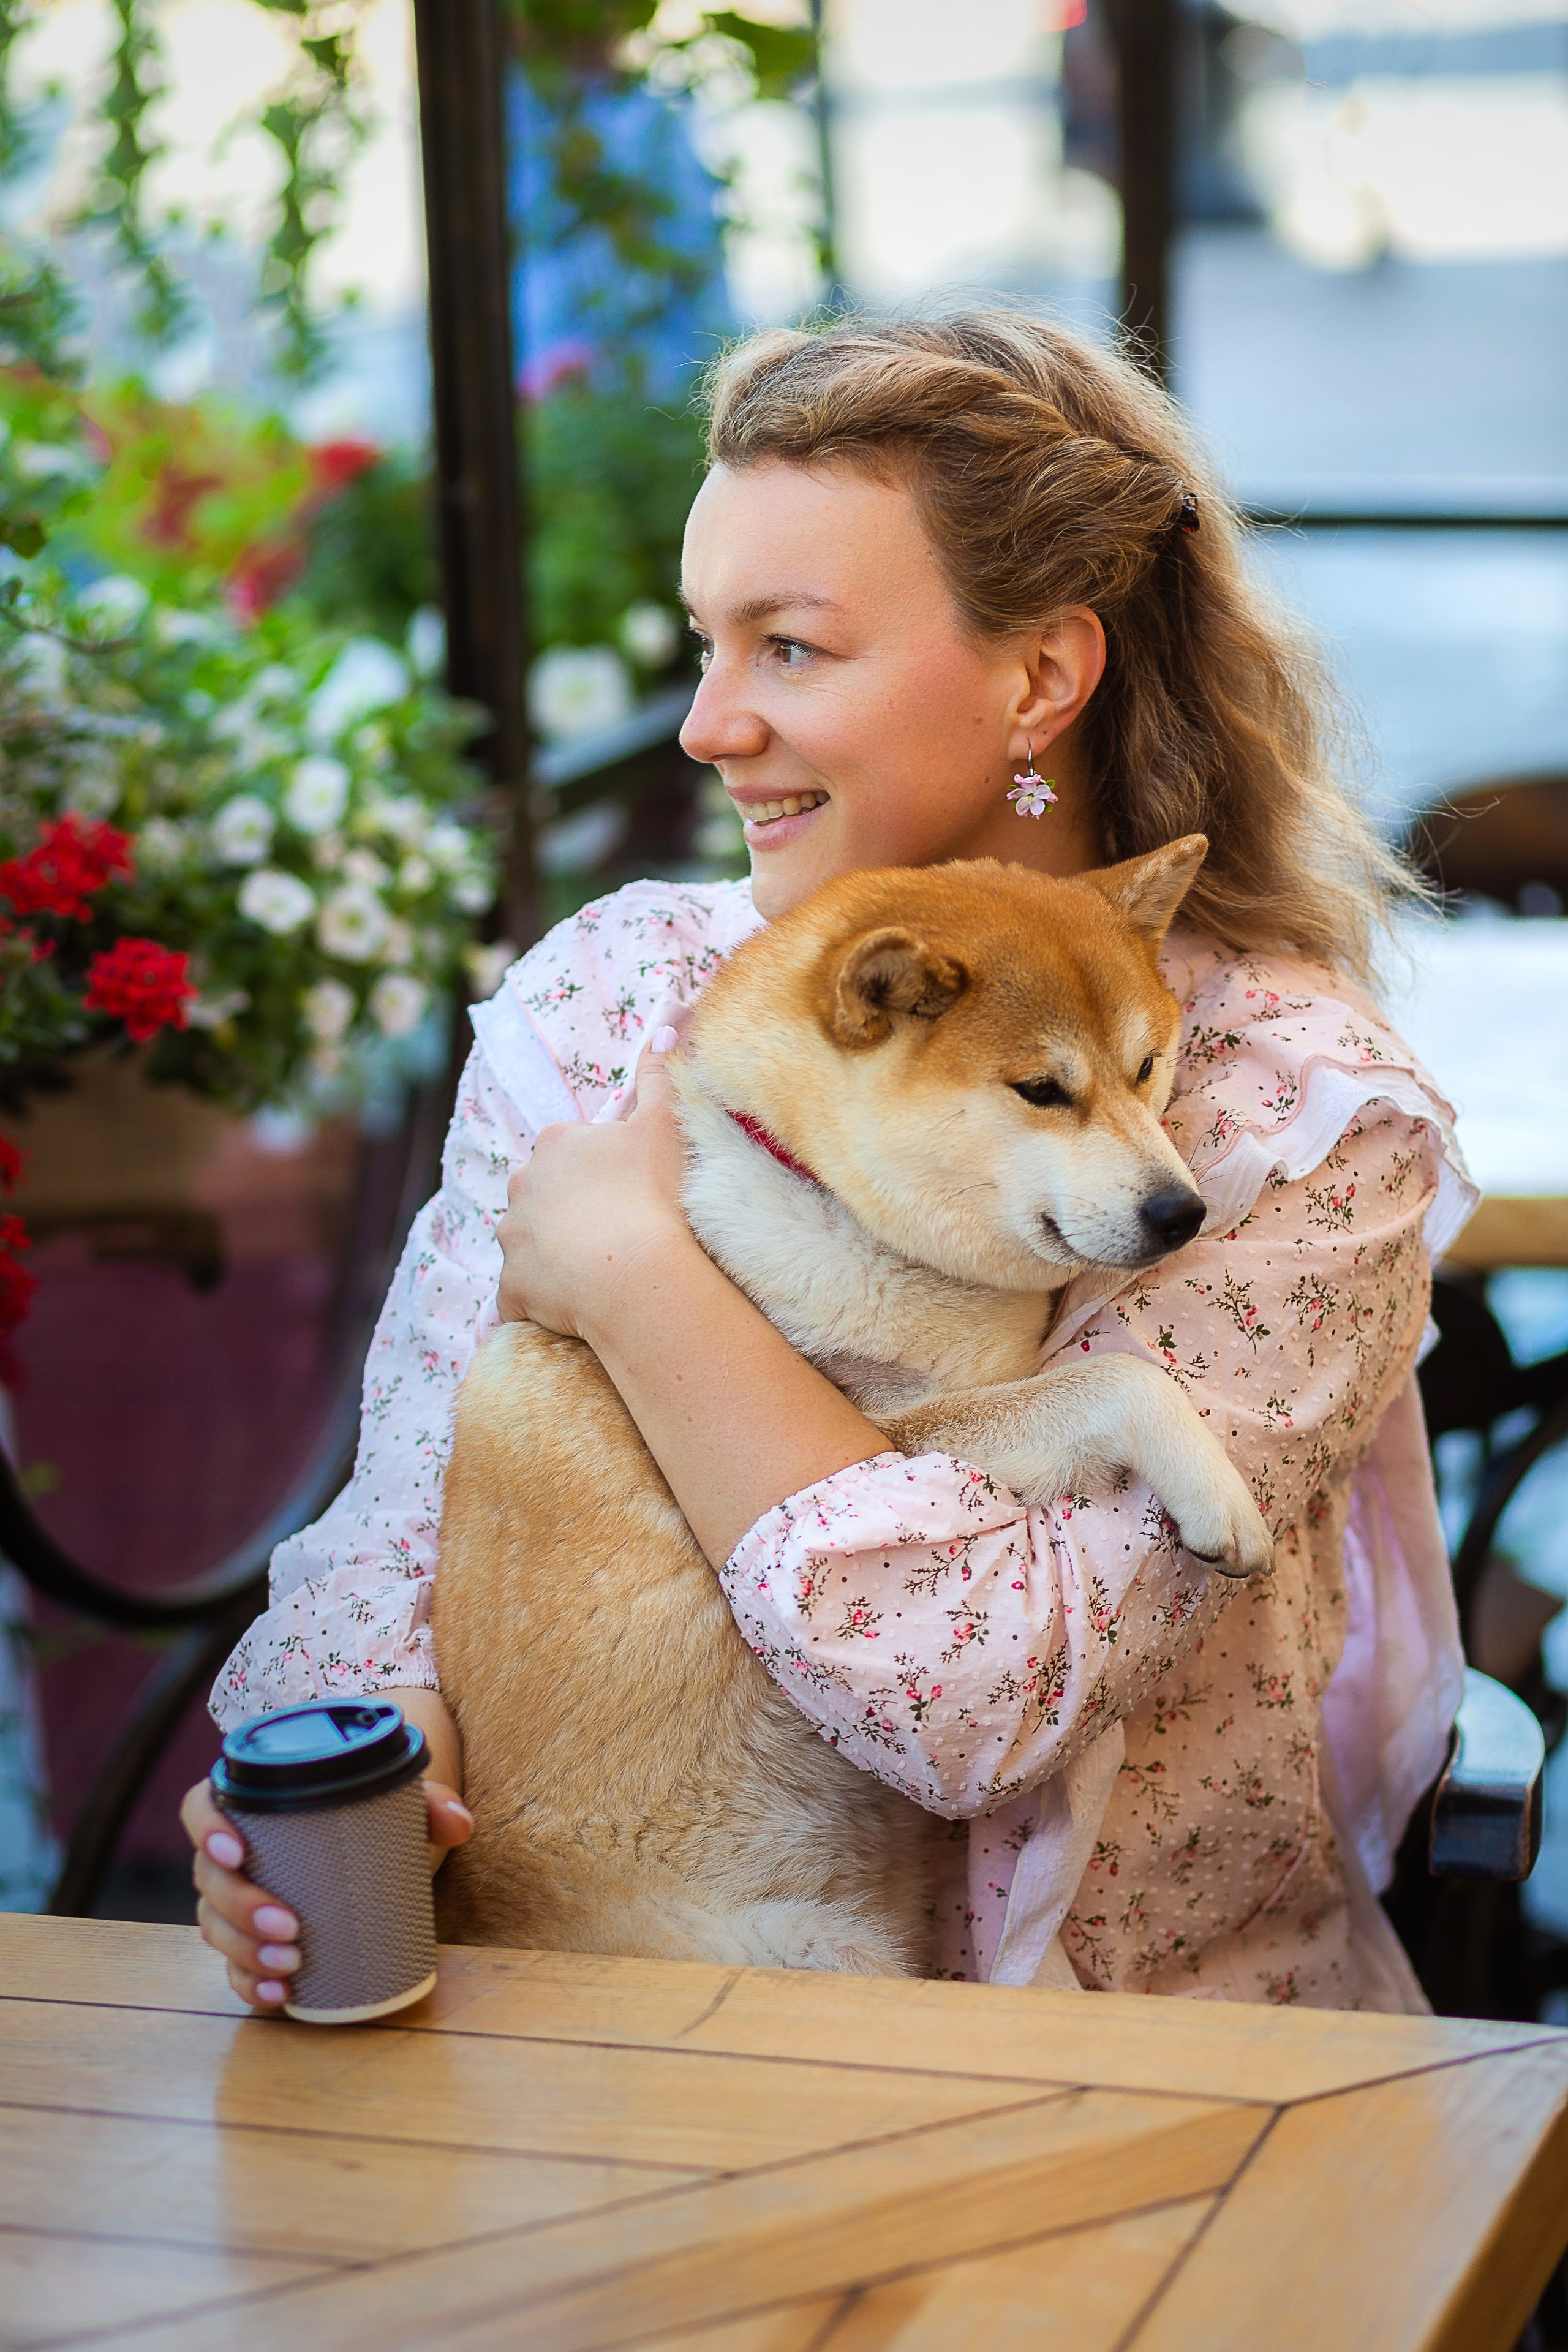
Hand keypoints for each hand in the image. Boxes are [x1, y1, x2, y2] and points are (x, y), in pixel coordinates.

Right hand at [182, 1685, 472, 2011]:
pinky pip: (234, 1965)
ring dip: (244, 1951)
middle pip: (209, 1879)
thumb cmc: (374, 1811)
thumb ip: (430, 1803)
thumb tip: (459, 1823)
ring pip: (216, 1926)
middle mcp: (233, 1851)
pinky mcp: (255, 1938)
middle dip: (241, 1907)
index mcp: (251, 1802)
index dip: (206, 1828)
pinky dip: (249, 1983)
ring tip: (289, 1965)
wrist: (379, 1840)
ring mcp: (238, 1898)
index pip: (200, 1807)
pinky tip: (276, 1996)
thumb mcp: (399, 1799)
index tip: (237, 1852)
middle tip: (290, 1925)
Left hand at [497, 1021, 698, 1339]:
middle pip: (542, 1196)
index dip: (599, 1173)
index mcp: (555, 1143)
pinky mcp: (512, 1287)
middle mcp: (522, 1184)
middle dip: (567, 1211)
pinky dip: (534, 1303)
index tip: (628, 1193)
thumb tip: (664, 1028)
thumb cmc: (655, 1194)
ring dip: (550, 1254)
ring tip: (594, 1273)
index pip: (569, 1151)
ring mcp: (512, 1238)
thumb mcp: (665, 1126)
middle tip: (614, 1232)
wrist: (637, 1273)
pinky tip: (563, 1312)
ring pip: (527, 1242)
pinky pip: (517, 1297)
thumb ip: (660, 1077)